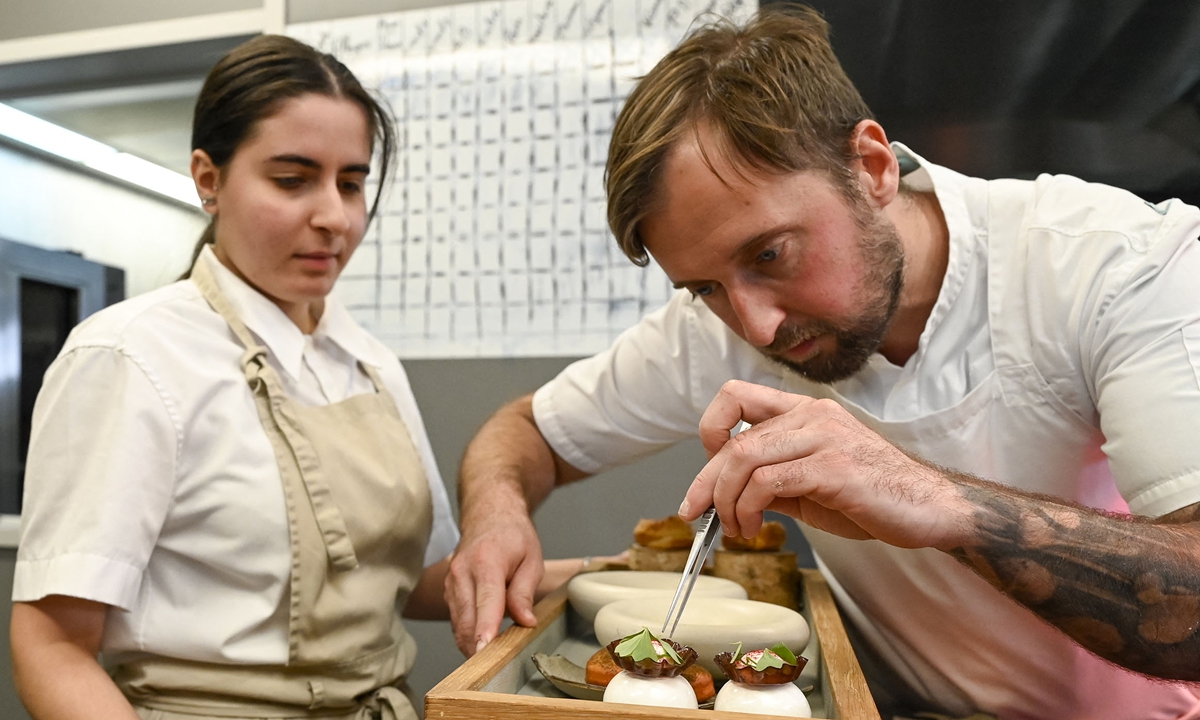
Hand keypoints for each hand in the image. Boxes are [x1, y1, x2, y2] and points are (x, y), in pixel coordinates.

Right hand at [446, 509, 543, 656]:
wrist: (488, 514)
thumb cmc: (512, 535)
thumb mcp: (532, 558)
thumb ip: (525, 592)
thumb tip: (524, 622)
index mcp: (486, 562)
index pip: (485, 601)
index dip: (485, 628)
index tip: (484, 648)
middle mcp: (462, 572)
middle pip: (466, 619)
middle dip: (477, 646)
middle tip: (495, 666)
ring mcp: (451, 582)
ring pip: (458, 624)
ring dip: (472, 642)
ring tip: (491, 656)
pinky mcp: (448, 590)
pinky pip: (457, 619)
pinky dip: (468, 632)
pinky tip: (482, 639)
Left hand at [679, 380, 970, 549]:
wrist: (931, 509)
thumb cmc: (873, 496)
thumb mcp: (809, 485)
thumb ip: (769, 481)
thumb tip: (723, 496)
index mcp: (805, 411)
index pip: (735, 395)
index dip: (711, 429)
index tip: (707, 470)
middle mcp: (812, 416)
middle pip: (734, 440)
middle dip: (705, 483)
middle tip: (697, 513)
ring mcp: (824, 438)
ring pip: (744, 459)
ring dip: (726, 501)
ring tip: (735, 528)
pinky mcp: (834, 467)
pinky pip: (768, 482)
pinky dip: (749, 509)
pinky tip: (754, 527)